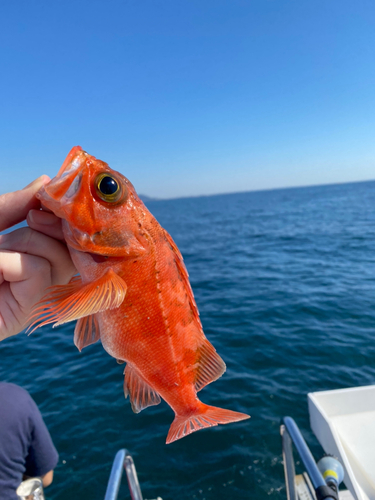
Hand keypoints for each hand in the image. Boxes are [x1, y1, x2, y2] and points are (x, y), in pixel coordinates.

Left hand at [0, 177, 75, 340]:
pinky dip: (13, 262)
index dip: (64, 215)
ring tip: (0, 250)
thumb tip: (46, 182)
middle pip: (72, 244)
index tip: (50, 197)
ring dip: (29, 241)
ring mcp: (35, 293)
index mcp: (29, 252)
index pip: (65, 233)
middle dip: (53, 223)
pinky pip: (39, 270)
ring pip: (62, 256)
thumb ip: (13, 206)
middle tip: (32, 218)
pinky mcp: (27, 308)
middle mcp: (38, 272)